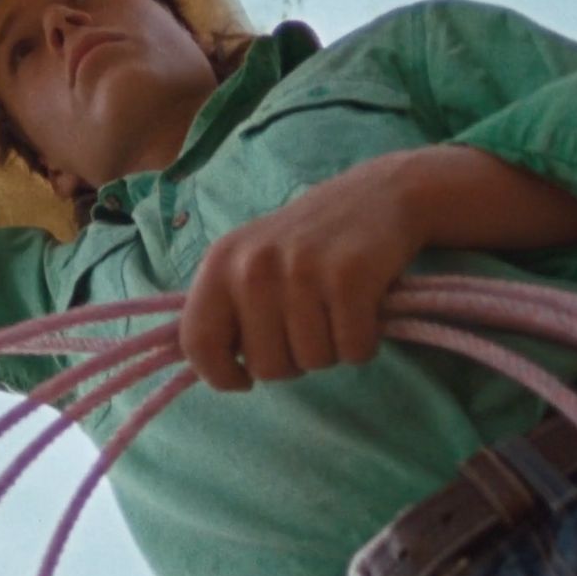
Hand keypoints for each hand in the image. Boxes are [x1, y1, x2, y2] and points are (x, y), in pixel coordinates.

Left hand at [179, 151, 425, 390]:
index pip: (197, 341)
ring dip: (330, 350)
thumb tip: (204, 365)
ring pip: (312, 362)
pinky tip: (363, 311)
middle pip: (265, 366)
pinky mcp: (349, 279)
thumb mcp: (250, 259)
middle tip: (308, 326)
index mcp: (220, 262)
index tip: (242, 380)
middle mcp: (254, 266)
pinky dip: (362, 344)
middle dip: (291, 361)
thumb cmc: (309, 240)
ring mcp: (301, 271)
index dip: (218, 375)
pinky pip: (352, 351)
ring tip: (335, 311)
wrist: (379, 195)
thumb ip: (226, 307)